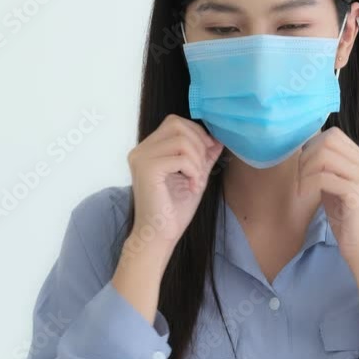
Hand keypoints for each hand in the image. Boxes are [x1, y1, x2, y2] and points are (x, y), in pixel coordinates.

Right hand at [126, 114, 222, 255]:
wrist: (160, 235)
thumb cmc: (174, 210)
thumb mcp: (195, 175)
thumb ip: (203, 156)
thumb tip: (218, 139)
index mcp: (148, 149)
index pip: (174, 122)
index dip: (196, 133)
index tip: (208, 153)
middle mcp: (140, 150)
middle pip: (177, 124)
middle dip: (199, 143)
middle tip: (202, 168)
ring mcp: (141, 158)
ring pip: (181, 140)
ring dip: (197, 160)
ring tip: (197, 180)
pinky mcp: (147, 169)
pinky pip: (180, 158)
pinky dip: (194, 171)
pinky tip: (193, 186)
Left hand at [297, 127, 358, 262]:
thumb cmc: (348, 221)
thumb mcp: (336, 187)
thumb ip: (328, 168)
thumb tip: (307, 151)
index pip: (335, 135)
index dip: (313, 146)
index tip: (304, 167)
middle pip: (329, 140)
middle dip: (307, 156)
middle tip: (301, 177)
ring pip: (325, 156)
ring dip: (306, 171)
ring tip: (302, 188)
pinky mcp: (357, 193)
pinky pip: (324, 177)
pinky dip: (308, 184)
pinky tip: (304, 196)